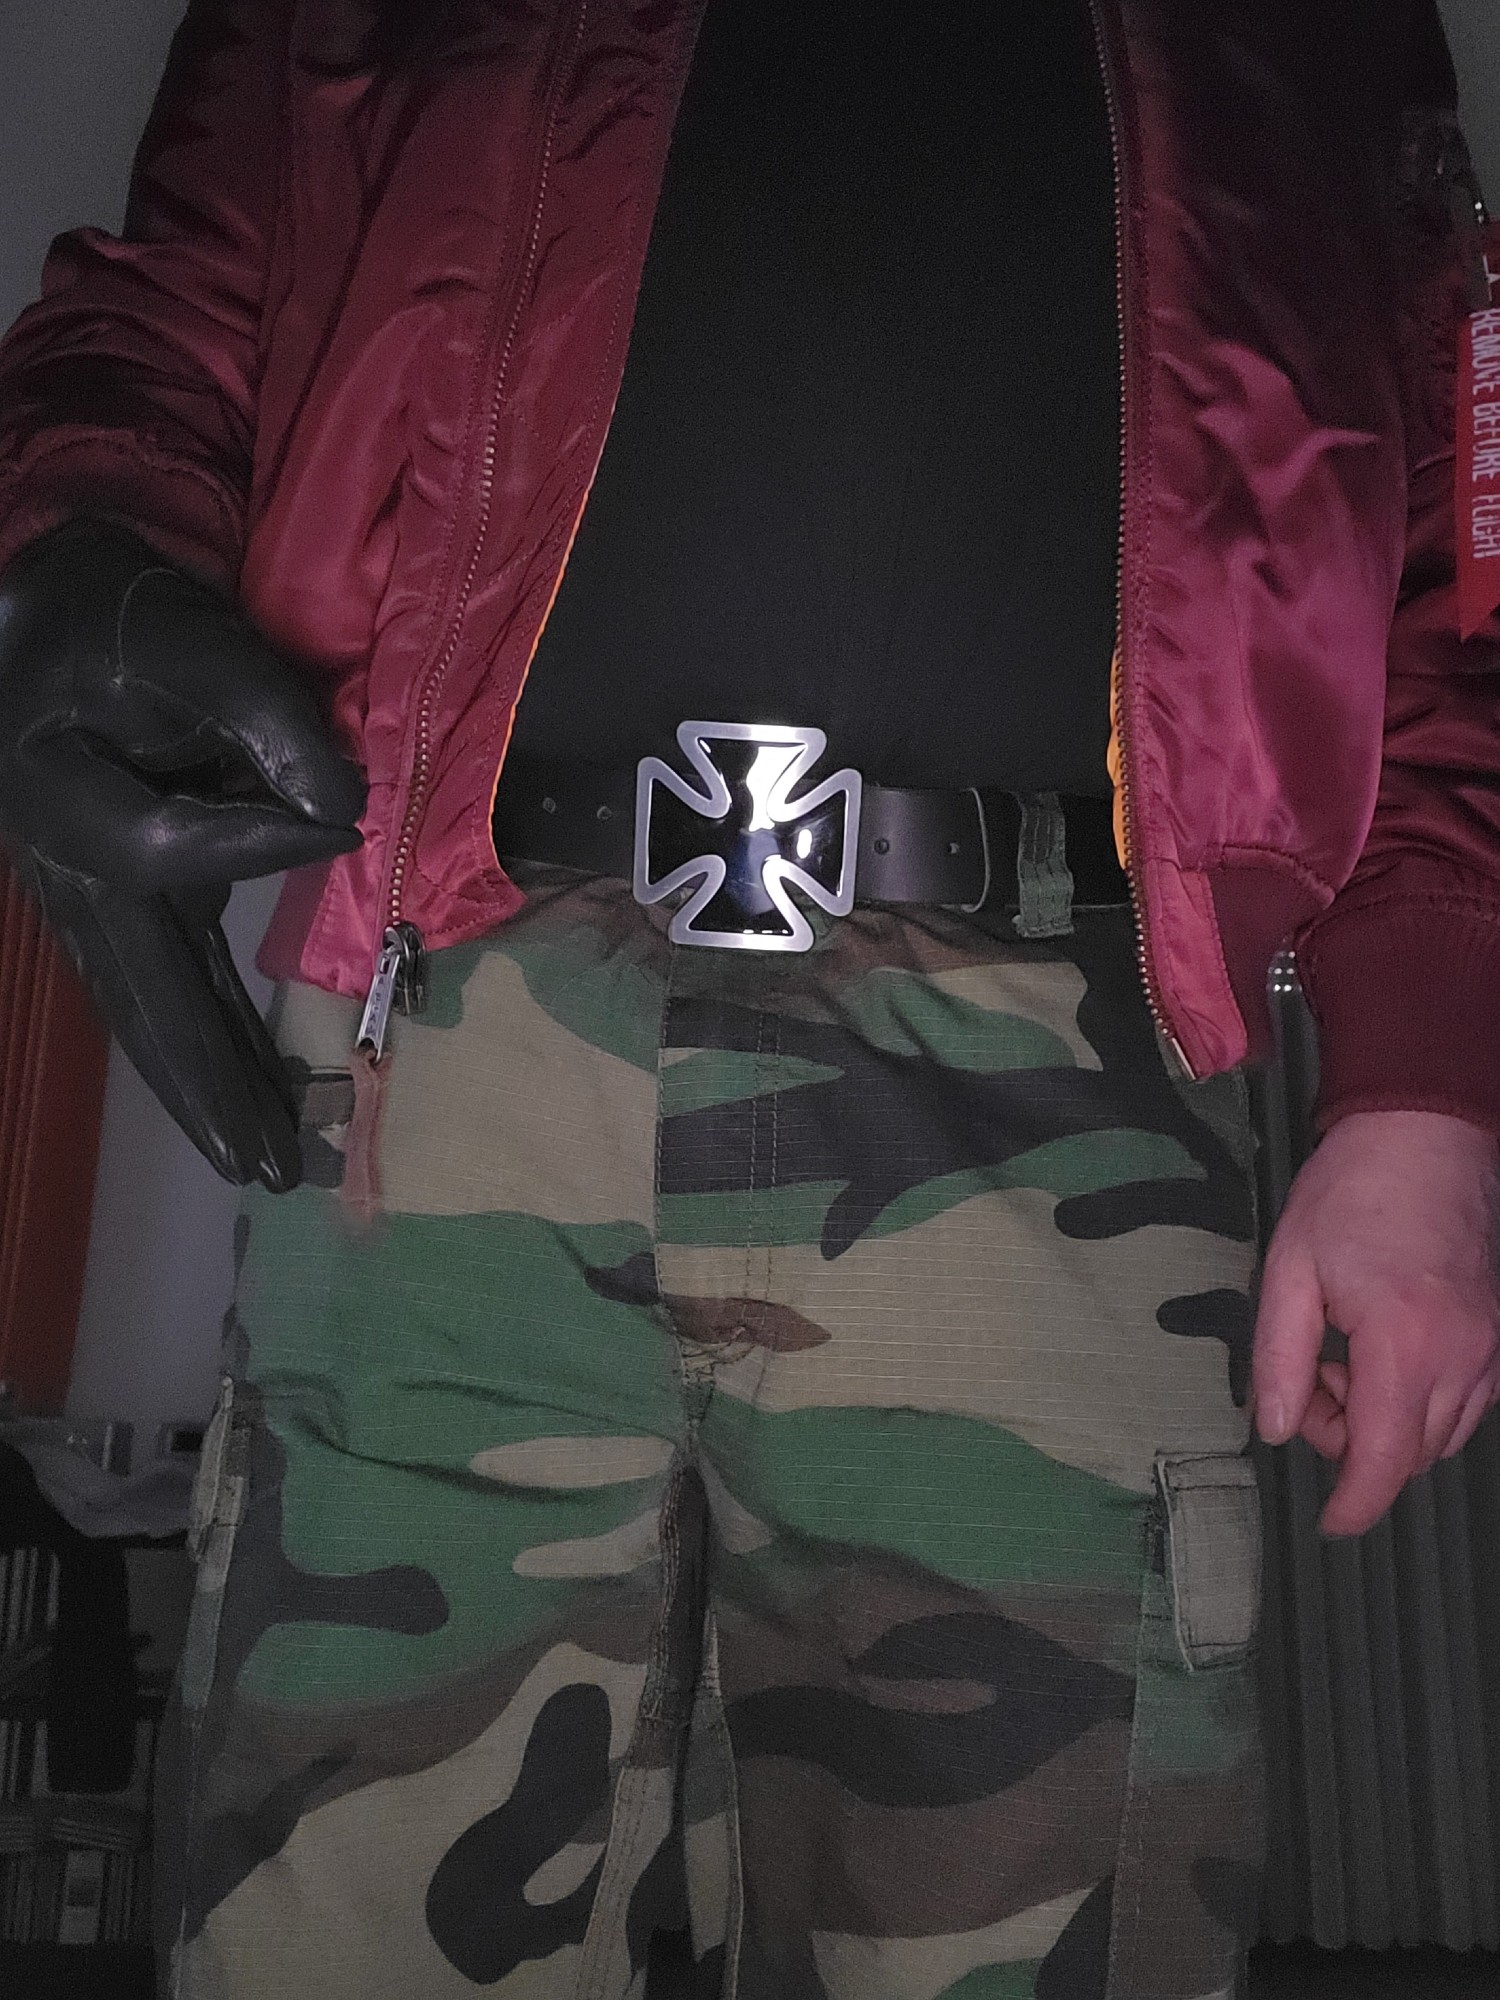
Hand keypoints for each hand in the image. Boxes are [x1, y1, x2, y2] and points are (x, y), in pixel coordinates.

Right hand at [0, 518, 365, 1189]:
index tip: (344, 813)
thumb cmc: (112, 615)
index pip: (166, 850)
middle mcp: (67, 868)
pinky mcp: (113, 900)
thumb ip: (263, 713)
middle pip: (139, 994)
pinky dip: (196, 1045)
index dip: (257, 839)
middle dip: (204, 1082)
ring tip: (258, 1164)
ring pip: (144, 1008)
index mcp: (63, 794)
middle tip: (263, 1168)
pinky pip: (154, 987)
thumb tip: (345, 809)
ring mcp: (85, 895)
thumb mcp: (187, 638)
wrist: (43, 612)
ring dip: (202, 1087)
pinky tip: (236, 1095)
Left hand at [1252, 1109, 1499, 1535]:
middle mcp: (1462, 1355)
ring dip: (1386, 1421)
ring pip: (1442, 1433)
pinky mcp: (1498, 1336)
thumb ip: (1279, 1357)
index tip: (1331, 1522)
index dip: (1356, 1502)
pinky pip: (1464, 1401)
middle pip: (1411, 1452)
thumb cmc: (1351, 1193)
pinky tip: (1381, 1349)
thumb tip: (1275, 1430)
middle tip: (1310, 1375)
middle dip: (1352, 1442)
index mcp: (1403, 1341)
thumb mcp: (1289, 1269)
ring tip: (1342, 1355)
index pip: (1386, 1457)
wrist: (1423, 1136)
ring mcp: (1490, 1348)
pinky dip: (1419, 1399)